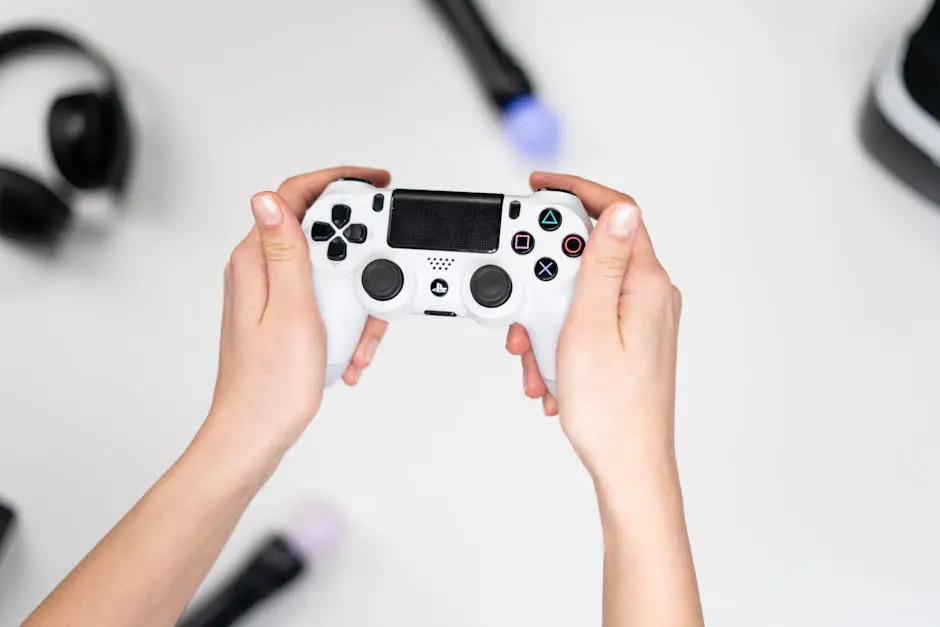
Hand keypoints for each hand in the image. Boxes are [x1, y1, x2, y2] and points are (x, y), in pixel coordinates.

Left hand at [201, 166, 390, 458]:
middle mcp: (261, 271)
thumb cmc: (268, 386)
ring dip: (356, 300)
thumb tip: (269, 198)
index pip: (294, 197)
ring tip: (358, 336)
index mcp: (257, 261)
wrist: (255, 434)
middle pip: (322, 235)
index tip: (375, 183)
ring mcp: (273, 293)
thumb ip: (286, 251)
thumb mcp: (290, 311)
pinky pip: (327, 300)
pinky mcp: (286, 315)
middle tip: (374, 282)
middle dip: (358, 259)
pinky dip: (346, 320)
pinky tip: (349, 350)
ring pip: (330, 272)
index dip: (338, 181)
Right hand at [507, 172, 681, 481]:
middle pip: (587, 254)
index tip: (538, 186)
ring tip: (533, 352)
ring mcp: (639, 318)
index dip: (574, 191)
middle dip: (544, 277)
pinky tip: (547, 368)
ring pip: (579, 292)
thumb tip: (618, 209)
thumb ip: (601, 264)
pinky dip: (558, 336)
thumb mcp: (590, 327)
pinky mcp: (628, 339)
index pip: (615, 212)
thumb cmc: (611, 410)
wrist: (628, 466)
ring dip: (546, 316)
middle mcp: (649, 296)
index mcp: (646, 285)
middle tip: (521, 302)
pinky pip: (585, 319)